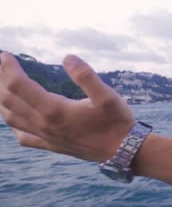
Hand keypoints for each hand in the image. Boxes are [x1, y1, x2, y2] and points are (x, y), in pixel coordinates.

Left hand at [0, 52, 134, 161]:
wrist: (123, 150)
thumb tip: (67, 57)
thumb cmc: (117, 121)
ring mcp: (47, 137)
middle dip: (2, 80)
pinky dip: (13, 124)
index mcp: (55, 110)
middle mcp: (45, 124)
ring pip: (11, 118)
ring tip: (3, 85)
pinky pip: (23, 136)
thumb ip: (86, 76)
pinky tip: (15, 116)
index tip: (5, 55)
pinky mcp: (52, 146)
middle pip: (9, 100)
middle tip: (2, 65)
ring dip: (2, 100)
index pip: (19, 85)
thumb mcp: (107, 95)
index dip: (9, 69)